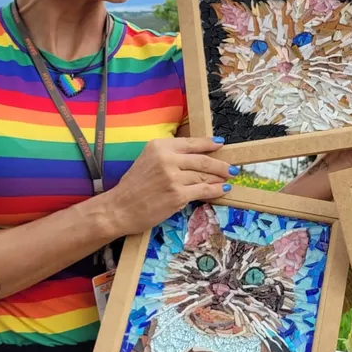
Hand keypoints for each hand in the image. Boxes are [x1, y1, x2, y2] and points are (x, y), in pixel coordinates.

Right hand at [104, 136, 235, 235]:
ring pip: (204, 176)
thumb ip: (170, 156)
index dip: (209, 144)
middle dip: (221, 164)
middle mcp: (167, 159)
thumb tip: (196, 157)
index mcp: (159, 146)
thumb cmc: (133, 187)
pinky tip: (222, 190)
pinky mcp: (178, 195)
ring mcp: (173, 177)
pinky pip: (203, 191)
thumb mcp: (148, 160)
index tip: (220, 144)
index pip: (191, 143)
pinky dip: (215, 190)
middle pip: (202, 160)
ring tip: (227, 179)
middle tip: (232, 168)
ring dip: (219, 178)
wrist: (119, 208)